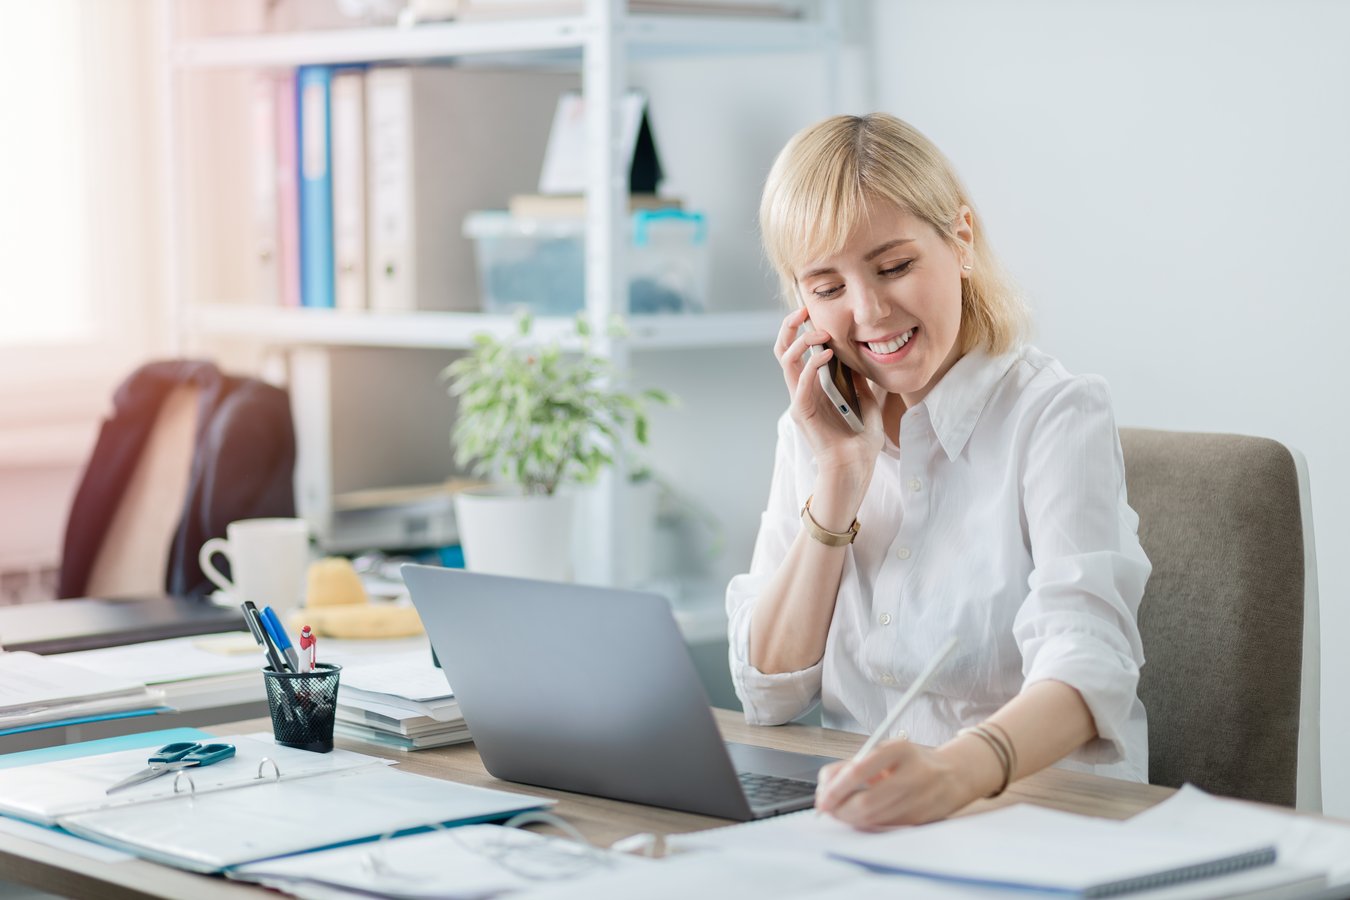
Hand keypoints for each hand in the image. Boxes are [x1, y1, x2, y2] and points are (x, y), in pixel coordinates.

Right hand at [774, 307, 884, 476]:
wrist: (854, 470)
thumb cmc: (860, 444)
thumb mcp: (868, 404)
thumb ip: (862, 383)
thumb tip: (863, 361)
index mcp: (813, 389)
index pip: (797, 352)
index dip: (800, 329)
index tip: (814, 312)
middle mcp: (801, 392)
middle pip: (784, 351)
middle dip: (790, 327)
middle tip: (804, 310)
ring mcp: (799, 401)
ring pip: (787, 361)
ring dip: (801, 341)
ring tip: (821, 333)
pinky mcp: (802, 412)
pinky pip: (801, 382)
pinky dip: (811, 364)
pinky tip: (827, 354)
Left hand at [814, 738, 976, 828]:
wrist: (952, 775)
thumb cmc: (911, 762)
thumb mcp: (885, 752)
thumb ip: (855, 765)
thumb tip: (825, 785)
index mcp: (900, 750)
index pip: (859, 771)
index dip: (836, 788)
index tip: (822, 797)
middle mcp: (912, 775)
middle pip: (865, 802)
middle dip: (839, 809)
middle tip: (827, 808)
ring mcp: (918, 800)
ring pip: (873, 819)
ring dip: (849, 818)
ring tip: (840, 810)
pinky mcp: (920, 820)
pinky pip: (883, 826)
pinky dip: (865, 823)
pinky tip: (859, 815)